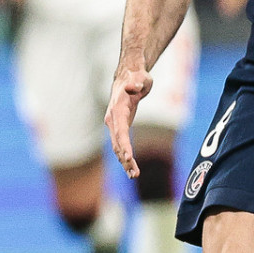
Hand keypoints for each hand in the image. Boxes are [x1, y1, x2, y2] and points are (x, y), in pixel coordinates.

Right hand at [105, 63, 152, 179]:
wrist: (128, 77)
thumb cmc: (136, 78)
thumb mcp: (140, 78)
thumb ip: (136, 83)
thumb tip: (132, 86)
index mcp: (118, 108)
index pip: (120, 129)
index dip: (124, 143)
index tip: (129, 156)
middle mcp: (112, 118)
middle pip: (117, 142)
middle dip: (125, 158)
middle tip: (134, 173)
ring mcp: (114, 125)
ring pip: (117, 147)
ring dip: (125, 162)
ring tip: (134, 175)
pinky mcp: (119, 129)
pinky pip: (120, 146)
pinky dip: (125, 158)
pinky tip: (131, 170)